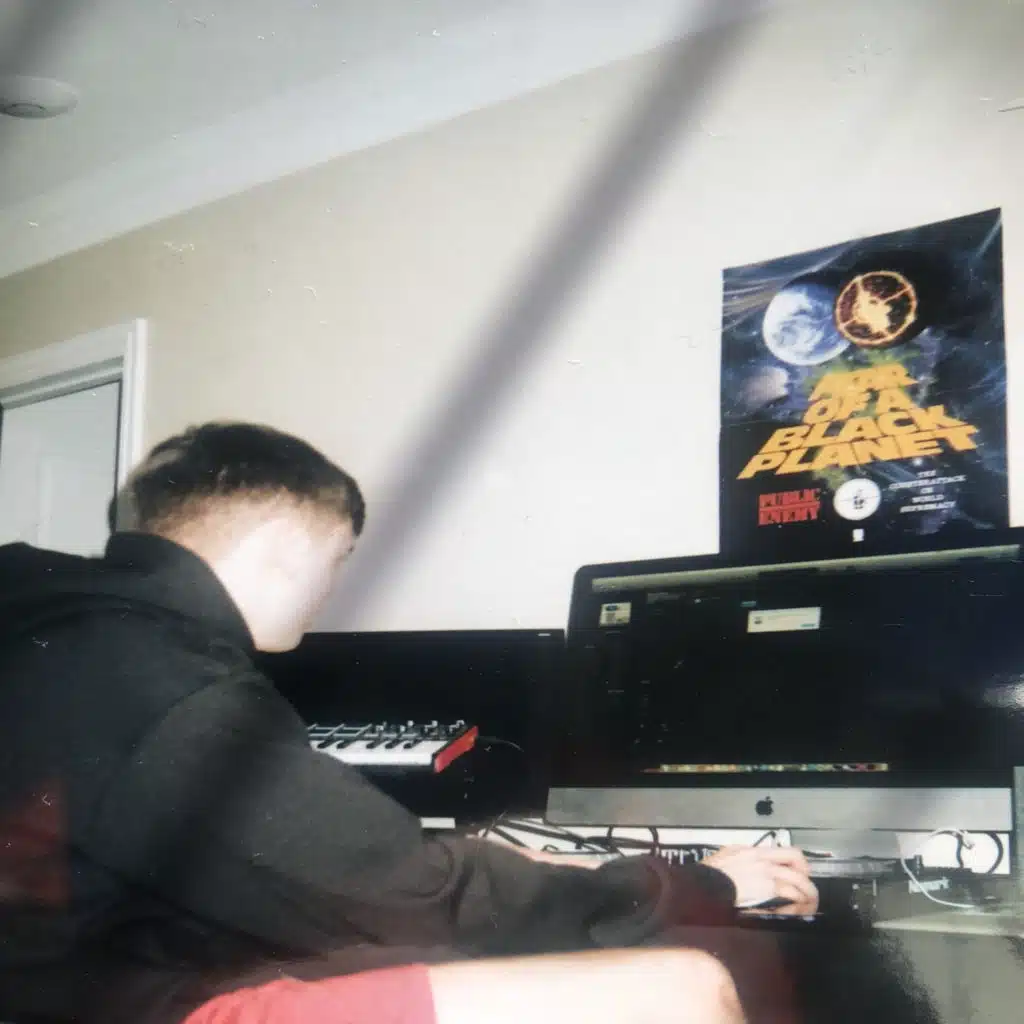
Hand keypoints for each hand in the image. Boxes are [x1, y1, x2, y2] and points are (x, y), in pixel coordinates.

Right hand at [703, 845, 818, 913]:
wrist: (707, 885)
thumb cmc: (711, 873)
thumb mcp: (728, 855)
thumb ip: (744, 856)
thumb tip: (752, 860)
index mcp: (756, 851)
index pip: (789, 852)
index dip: (801, 864)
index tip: (801, 873)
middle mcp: (765, 861)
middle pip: (798, 864)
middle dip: (807, 878)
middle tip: (808, 891)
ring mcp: (767, 876)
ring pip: (798, 881)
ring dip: (807, 894)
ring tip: (808, 904)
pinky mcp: (767, 891)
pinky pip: (790, 896)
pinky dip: (796, 904)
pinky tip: (796, 910)